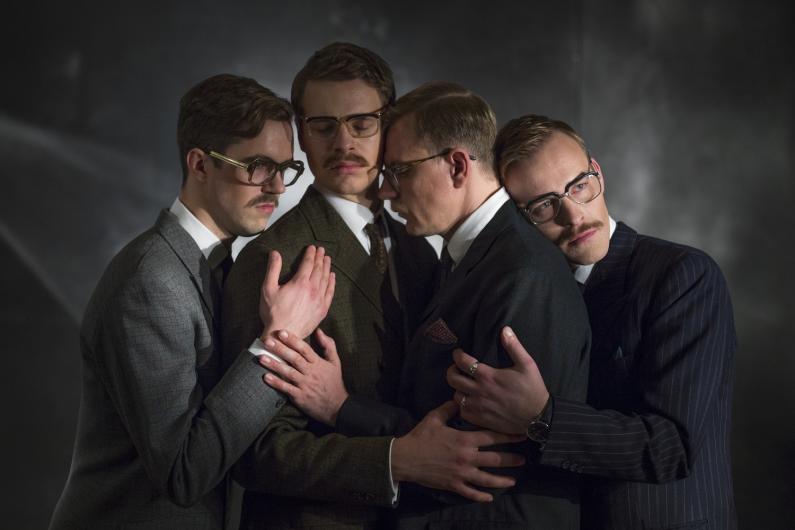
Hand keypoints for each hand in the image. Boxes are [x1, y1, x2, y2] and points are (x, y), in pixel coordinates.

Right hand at [258, 245, 334, 339]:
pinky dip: (332, 283)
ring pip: (326, 279)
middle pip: (319, 269)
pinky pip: (330, 292)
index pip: (308, 263)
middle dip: (320, 258)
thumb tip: (275, 253)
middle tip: (322, 250)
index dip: (311, 254)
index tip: (312, 247)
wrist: (283, 334)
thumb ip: (273, 269)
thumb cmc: (273, 313)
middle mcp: (313, 289)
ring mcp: (319, 300)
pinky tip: (332, 277)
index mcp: (300, 283)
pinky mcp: (322, 309)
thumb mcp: (268, 289)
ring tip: (327, 259)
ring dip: (327, 267)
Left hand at [260, 328, 347, 425]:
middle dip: (280, 349)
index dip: (293, 340)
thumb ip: (328, 345)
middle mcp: (311, 373)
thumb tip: (318, 330)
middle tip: (267, 341)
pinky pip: (286, 388)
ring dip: (274, 365)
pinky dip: (276, 383)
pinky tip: (265, 377)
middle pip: (294, 358)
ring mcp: (305, 385)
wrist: (337, 407)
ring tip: (261, 357)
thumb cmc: (334, 382)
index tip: (281, 332)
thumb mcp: (335, 362)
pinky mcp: (300, 397)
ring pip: (288, 372)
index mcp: (318, 363)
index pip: (304, 349)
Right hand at [391, 401, 525, 501]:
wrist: (405, 458)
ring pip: (487, 479)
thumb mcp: (434, 418)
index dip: (508, 435)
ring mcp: (461, 473)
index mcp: (464, 440)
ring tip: (513, 481)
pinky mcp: (454, 485)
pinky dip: (481, 496)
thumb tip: (460, 399)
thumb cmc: (420, 437)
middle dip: (511, 459)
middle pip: (495, 459)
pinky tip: (490, 497)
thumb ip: (449, 408)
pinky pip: (471, 492)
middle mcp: (467, 457)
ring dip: (501, 480)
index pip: (492, 437)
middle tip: (524, 459)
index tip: (521, 435)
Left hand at [446, 326, 548, 434]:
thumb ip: (514, 346)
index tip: (458, 353)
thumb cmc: (533, 389)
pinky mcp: (481, 420)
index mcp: (488, 376)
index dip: (457, 355)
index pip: (463, 362)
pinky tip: (469, 401)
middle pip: (453, 379)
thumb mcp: (527, 364)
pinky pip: (463, 412)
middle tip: (457, 368)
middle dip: (452, 370)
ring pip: (456, 396)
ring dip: (458, 389)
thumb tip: (505, 329)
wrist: (538, 417)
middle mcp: (479, 391)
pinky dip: (463, 406)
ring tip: (463, 385)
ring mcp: (478, 407)